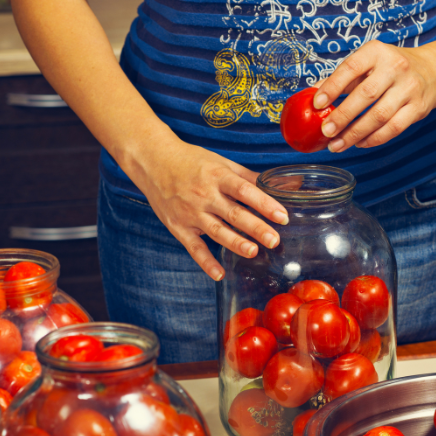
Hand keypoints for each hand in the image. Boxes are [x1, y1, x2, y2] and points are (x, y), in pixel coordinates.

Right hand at [128, 137, 288, 280]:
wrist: (152, 161)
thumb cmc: (191, 162)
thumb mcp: (221, 163)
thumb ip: (249, 177)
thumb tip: (281, 184)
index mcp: (218, 176)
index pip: (245, 191)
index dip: (265, 204)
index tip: (282, 216)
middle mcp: (205, 195)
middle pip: (234, 214)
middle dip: (256, 228)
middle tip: (274, 240)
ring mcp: (191, 212)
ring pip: (217, 231)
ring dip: (235, 243)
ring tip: (253, 252)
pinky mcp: (179, 227)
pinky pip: (194, 247)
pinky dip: (205, 262)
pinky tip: (219, 274)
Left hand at [312, 40, 435, 152]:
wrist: (433, 72)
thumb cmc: (391, 68)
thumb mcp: (369, 63)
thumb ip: (343, 78)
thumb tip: (313, 93)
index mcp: (377, 52)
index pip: (351, 67)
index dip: (333, 86)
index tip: (317, 104)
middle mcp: (395, 67)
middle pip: (366, 95)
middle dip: (343, 116)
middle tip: (326, 131)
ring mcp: (409, 88)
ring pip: (379, 116)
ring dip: (355, 133)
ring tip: (337, 145)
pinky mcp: (418, 108)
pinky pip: (393, 128)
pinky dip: (373, 139)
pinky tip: (359, 143)